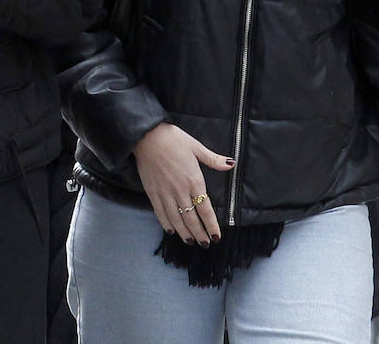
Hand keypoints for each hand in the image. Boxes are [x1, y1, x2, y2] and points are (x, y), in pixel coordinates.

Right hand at [132, 122, 234, 246]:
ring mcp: (165, 193)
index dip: (211, 225)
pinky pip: (160, 213)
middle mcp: (180, 191)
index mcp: (194, 180)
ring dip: (184, 233)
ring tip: (191, 242)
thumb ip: (213, 159)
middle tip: (205, 244)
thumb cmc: (173, 139)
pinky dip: (166, 224)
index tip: (216, 237)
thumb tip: (231, 164)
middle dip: (200, 234)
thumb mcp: (196, 147)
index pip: (205, 209)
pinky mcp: (152, 192)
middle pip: (192, 218)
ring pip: (176, 219)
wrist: (147, 136)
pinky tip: (171, 231)